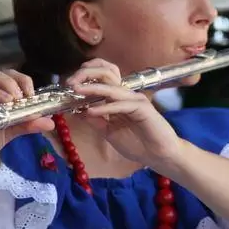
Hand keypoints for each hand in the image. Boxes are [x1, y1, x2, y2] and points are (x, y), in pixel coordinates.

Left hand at [67, 59, 184, 169]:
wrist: (159, 155)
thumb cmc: (138, 144)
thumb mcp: (109, 132)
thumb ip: (96, 120)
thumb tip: (78, 111)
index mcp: (118, 97)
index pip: (102, 76)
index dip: (85, 75)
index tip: (68, 84)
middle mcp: (126, 93)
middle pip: (106, 72)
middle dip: (86, 74)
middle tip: (70, 83)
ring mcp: (135, 99)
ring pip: (112, 87)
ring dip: (92, 88)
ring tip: (76, 90)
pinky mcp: (142, 108)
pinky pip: (120, 104)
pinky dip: (104, 107)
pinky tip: (91, 111)